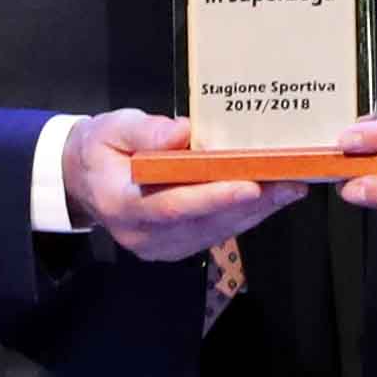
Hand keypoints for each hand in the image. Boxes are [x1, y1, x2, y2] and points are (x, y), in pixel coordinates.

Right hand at [65, 109, 300, 261]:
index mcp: (122, 205)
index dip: (214, 197)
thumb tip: (182, 133)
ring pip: (216, 230)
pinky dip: (245, 216)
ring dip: (257, 212)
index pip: (172, 205)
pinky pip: (216, 233)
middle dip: (251, 203)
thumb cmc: (100, 149)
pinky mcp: (177, 248)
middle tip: (290, 183)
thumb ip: (145, 131)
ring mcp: (161, 248)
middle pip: (204, 222)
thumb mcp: (111, 128)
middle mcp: (143, 236)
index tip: (251, 185)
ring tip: (291, 188)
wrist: (84, 181)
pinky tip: (272, 198)